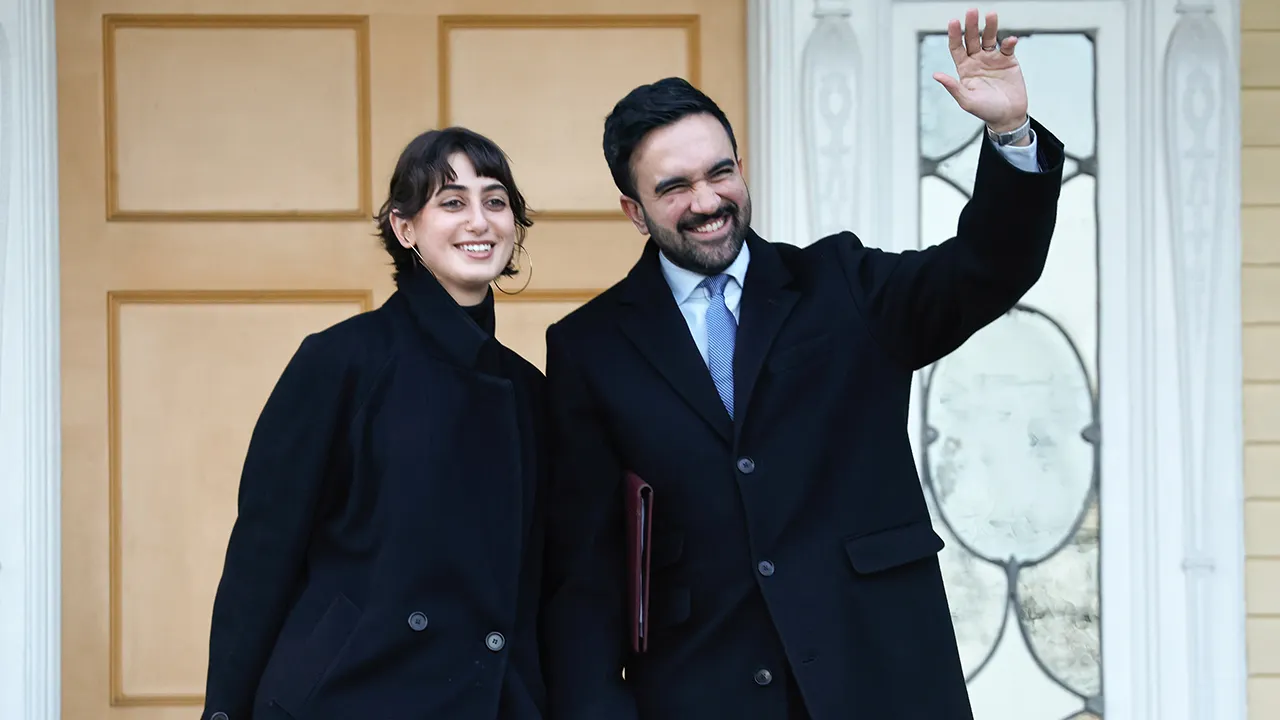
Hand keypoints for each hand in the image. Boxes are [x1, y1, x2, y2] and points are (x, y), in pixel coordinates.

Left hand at [933, 8, 1028, 132]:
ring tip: (991, 15)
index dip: (955, 35)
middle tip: (972, 11)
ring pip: (990, 38)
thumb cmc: (986, 111)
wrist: (1008, 117)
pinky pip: (1008, 47)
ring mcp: (993, 59)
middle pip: (972, 39)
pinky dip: (1009, 42)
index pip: (957, 48)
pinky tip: (1010, 40)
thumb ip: (953, 87)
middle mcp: (977, 61)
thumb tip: (936, 75)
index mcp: (964, 69)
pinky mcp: (1008, 61)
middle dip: (971, 25)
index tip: (953, 22)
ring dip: (990, 27)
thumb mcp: (967, 101)